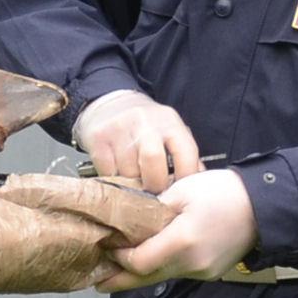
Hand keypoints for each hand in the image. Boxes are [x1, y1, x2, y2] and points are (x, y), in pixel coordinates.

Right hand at [73, 90, 203, 193]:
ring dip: (133, 185)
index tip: (180, 192)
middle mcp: (145, 123)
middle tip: (154, 193)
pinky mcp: (99, 139)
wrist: (110, 104)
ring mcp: (120, 129)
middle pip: (153, 160)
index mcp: (170, 122)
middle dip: (155, 184)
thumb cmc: (146, 125)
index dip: (185, 178)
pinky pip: (109, 172)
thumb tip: (198, 184)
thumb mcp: (170, 131)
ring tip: (135, 184)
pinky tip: (119, 175)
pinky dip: (115, 180)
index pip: (185, 153)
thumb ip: (185, 155)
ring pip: (129, 171)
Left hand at [100, 169, 258, 288]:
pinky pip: (178, 274)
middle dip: (120, 280)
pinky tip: (152, 261)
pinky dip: (162, 268)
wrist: (262, 206)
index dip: (119, 258)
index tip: (107, 247)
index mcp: (182, 242)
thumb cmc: (222, 192)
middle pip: (146, 279)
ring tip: (119, 271)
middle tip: (97, 283)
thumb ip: (152, 210)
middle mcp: (191, 264)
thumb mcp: (181, 190)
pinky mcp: (209, 273)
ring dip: (141, 273)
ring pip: (162, 277)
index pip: (138, 262)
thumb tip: (128, 223)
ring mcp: (202, 272)